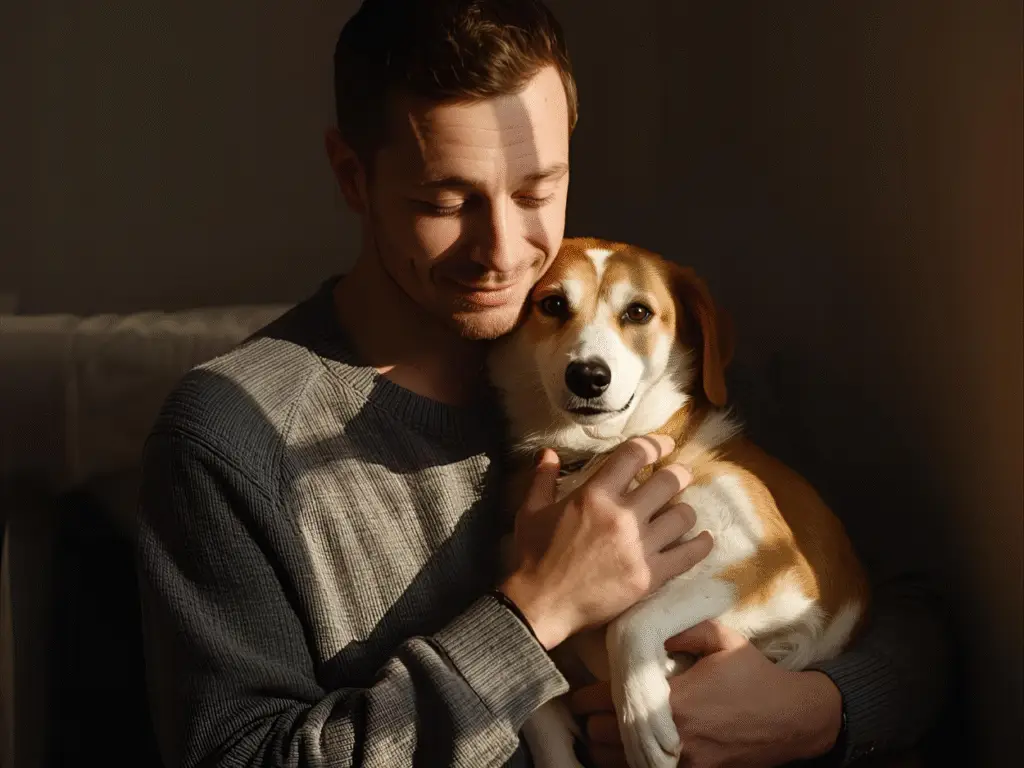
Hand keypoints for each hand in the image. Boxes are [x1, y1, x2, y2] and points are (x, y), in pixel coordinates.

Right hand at [499, 435, 713, 649]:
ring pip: (683, 515)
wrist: (543, 604)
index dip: (656, 444)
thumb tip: (549, 453)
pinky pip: (688, 555)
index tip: (666, 445)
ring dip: (685, 509)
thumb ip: (543, 478)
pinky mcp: (650, 576)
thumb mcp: (531, 511)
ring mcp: (640, 547)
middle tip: (680, 477)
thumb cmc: (534, 556)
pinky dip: (701, 545)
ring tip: (682, 511)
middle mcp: (623, 515)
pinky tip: (704, 539)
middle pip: (669, 482)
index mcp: (595, 494)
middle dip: (679, 475)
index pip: (635, 455)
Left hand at [569, 620, 843, 767]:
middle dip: (594, 723)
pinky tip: (624, 752)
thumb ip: (681, 631)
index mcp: (675, 699)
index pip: (610, 702)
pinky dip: (631, 764)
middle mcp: (674, 735)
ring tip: (599, 732)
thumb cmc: (755, 674)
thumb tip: (645, 630)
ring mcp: (685, 762)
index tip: (577, 694)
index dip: (587, 698)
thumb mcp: (721, 639)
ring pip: (622, 763)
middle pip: (607, 737)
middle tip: (587, 711)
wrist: (793, 718)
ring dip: (607, 748)